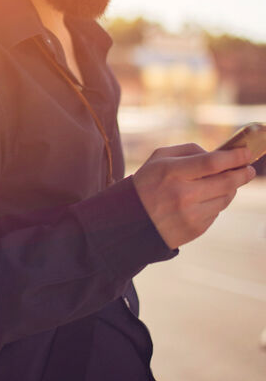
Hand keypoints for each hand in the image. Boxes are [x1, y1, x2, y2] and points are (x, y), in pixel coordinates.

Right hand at [133, 143, 254, 248]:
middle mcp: (182, 195)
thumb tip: (218, 155)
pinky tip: (206, 198)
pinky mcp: (194, 230)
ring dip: (231, 188)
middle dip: (242, 174)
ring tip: (228, 181)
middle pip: (226, 182)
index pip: (212, 163)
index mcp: (172, 172)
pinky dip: (216, 203)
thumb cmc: (147, 182)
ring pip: (225, 198)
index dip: (234, 157)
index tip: (246, 153)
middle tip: (249, 169)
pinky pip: (216, 212)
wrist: (130, 221)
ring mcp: (190, 215)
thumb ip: (190, 151)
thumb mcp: (160, 158)